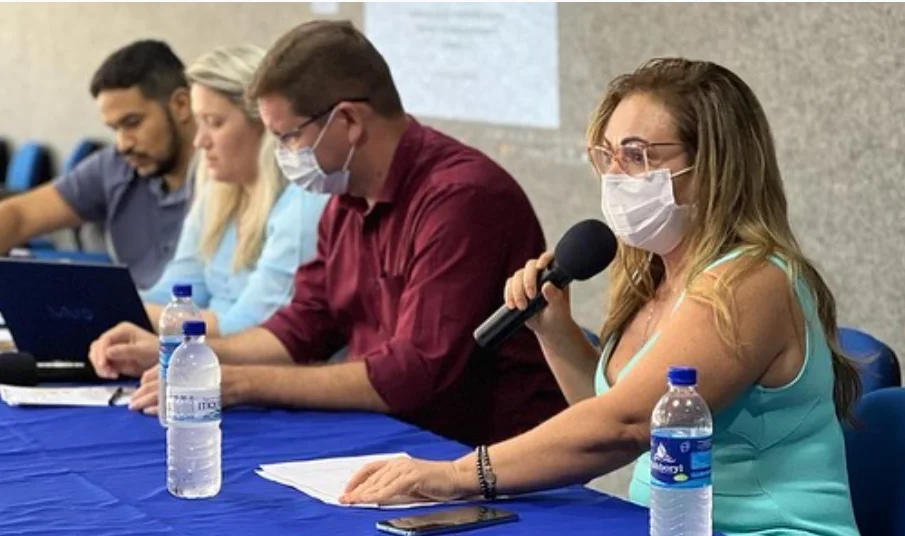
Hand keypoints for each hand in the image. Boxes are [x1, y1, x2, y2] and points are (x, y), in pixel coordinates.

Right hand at [88, 322, 157, 378]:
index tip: (102, 364)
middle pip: (97, 347)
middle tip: (107, 373)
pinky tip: (114, 375)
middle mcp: (116, 337)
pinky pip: (102, 364)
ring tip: (112, 375)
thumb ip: (127, 351)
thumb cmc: (156, 351)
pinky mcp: (113, 358)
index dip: (101, 352)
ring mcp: (113, 347)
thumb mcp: (144, 351)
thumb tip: (108, 352)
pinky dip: (104, 370)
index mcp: (123, 330)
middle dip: (99, 361)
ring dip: (100, 367)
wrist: (162, 359)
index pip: (105, 339)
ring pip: (96, 356)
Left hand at [128, 364, 244, 415]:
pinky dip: (160, 409)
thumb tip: (163, 382)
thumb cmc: (220, 375)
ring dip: (146, 402)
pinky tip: (151, 412)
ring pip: (161, 395)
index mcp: (184, 364)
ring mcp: (190, 386)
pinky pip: (173, 406)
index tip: (138, 389)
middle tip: (132, 402)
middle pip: (156, 385)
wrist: (241, 381)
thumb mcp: (200, 368)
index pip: (157, 372)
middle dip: (141, 394)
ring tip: (137, 408)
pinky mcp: (196, 399)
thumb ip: (183, 373)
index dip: (144, 381)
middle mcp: (185, 373)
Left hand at [340, 457, 466, 505]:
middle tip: (343, 499)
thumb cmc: (434, 482)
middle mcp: (398, 463)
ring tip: (353, 502)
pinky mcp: (413, 477)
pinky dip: (380, 495)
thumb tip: (375, 496)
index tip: (346, 490)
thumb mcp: (409, 485)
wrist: (456, 477)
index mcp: (396, 463)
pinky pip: (392, 488)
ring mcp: (406, 469)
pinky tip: (371, 500)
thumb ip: (393, 487)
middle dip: (356, 490)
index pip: (370, 469)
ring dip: (364, 494)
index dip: (356, 479)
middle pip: (372, 478)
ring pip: (379, 483)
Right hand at [504, 252, 572, 335]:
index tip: (540, 267)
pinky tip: (512, 305)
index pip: (550, 259)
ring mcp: (528, 279)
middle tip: (530, 297)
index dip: (544, 259)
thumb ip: (555, 297)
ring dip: (517, 291)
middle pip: (530, 267)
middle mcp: (541, 273)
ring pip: (517, 276)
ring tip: (522, 307)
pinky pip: (509, 285)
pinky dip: (509, 294)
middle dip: (528, 281)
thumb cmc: (558, 316)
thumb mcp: (559, 309)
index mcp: (555, 275)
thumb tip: (547, 285)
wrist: (548, 327)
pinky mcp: (517, 287)